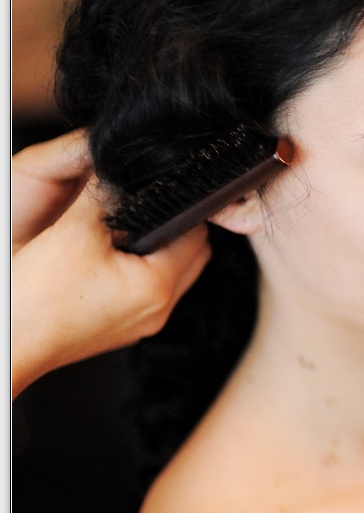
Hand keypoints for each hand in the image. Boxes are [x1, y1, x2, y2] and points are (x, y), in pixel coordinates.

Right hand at [12, 131, 211, 396]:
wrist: (10, 341)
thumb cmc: (36, 297)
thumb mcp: (74, 230)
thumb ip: (107, 195)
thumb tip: (123, 170)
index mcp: (158, 286)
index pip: (196, 231)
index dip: (181, 203)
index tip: (164, 188)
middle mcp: (160, 309)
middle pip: (193, 253)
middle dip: (174, 225)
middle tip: (147, 206)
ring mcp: (144, 323)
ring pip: (173, 272)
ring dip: (158, 248)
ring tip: (127, 229)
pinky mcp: (125, 328)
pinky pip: (150, 290)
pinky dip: (142, 269)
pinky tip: (112, 256)